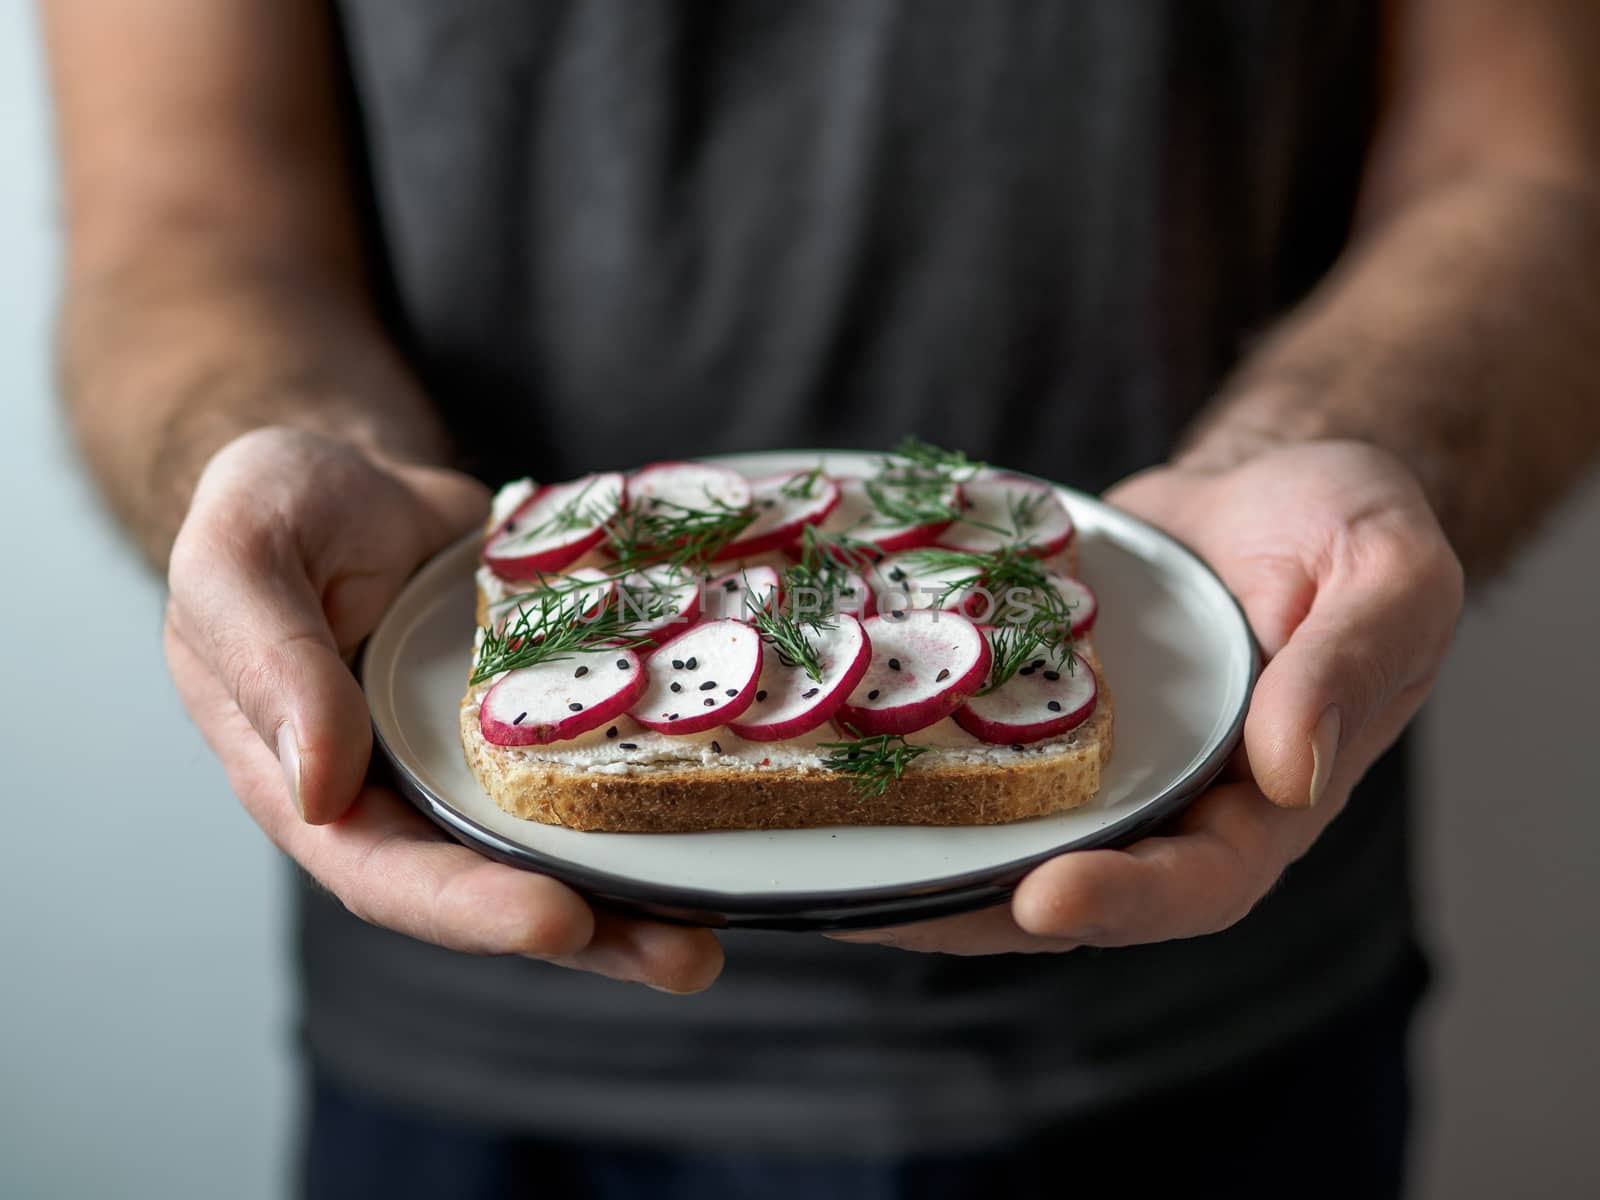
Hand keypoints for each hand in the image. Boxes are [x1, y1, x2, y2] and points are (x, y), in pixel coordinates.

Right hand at [165, 427, 721, 990]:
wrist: (360, 473)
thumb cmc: (278, 508)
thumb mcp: (239, 558)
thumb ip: (267, 660)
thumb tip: (320, 787)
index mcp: (309, 782)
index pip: (383, 873)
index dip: (466, 907)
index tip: (554, 920)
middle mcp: (403, 794)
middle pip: (491, 887)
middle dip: (587, 933)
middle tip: (683, 960)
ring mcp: (480, 763)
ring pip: (560, 845)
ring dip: (635, 897)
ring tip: (715, 934)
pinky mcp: (545, 718)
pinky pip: (599, 767)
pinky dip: (656, 797)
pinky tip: (726, 815)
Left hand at [830, 440, 1462, 952]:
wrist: (1261, 484)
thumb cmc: (1344, 525)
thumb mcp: (1385, 573)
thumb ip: (1347, 666)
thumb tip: (1289, 772)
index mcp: (1267, 801)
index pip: (1200, 882)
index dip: (1127, 901)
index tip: (1046, 896)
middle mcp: (1170, 805)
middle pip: (1073, 888)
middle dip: (974, 905)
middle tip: (877, 900)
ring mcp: (1096, 768)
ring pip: (1004, 838)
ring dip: (917, 860)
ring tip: (817, 862)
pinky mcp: (1038, 718)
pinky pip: (975, 757)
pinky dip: (908, 768)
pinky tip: (822, 762)